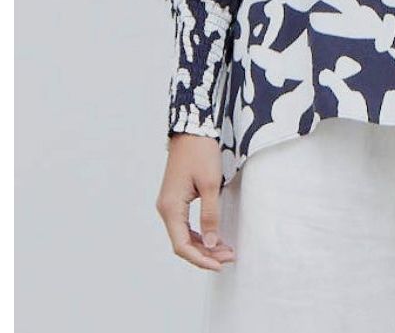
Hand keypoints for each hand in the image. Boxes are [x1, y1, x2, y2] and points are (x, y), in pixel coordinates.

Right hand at [155, 132, 236, 270]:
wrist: (192, 130)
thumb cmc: (200, 152)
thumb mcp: (210, 184)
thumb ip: (210, 215)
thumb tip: (210, 242)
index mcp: (170, 208)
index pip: (181, 245)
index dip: (200, 259)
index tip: (219, 264)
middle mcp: (166, 209)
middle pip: (182, 243)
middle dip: (205, 254)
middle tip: (229, 256)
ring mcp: (169, 205)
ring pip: (184, 235)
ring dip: (203, 245)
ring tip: (225, 249)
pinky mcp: (175, 199)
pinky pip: (185, 224)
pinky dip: (199, 233)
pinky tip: (213, 236)